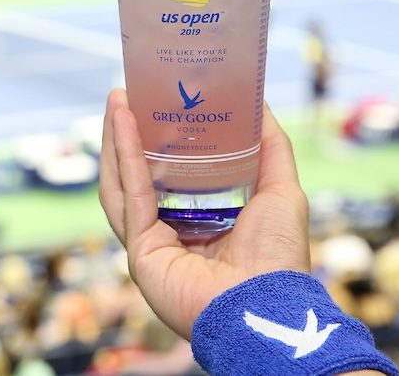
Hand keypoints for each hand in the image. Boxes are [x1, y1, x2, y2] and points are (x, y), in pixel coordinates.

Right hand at [99, 88, 310, 340]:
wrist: (266, 303)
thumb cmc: (278, 257)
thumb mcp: (282, 190)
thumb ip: (271, 149)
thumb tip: (261, 105)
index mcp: (202, 222)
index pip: (172, 175)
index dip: (162, 139)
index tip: (158, 103)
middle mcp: (172, 233)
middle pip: (139, 176)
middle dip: (129, 134)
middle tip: (127, 95)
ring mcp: (152, 243)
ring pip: (124, 183)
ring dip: (116, 139)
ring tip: (117, 100)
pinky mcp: (140, 249)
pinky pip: (130, 195)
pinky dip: (124, 156)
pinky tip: (123, 122)